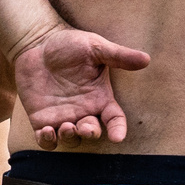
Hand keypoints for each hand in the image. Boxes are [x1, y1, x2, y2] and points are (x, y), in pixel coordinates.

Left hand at [15, 27, 151, 148]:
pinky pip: (46, 140)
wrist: (38, 42)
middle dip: (90, 133)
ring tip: (65, 126)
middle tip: (84, 127)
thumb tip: (146, 59)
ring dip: (70, 138)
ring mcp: (62, 116)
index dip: (118, 129)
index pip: (114, 119)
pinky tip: (47, 131)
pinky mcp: (41, 119)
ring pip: (71, 139)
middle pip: (92, 132)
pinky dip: (47, 141)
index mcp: (100, 97)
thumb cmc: (70, 43)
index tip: (118, 137)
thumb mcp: (95, 47)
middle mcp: (83, 111)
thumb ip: (118, 55)